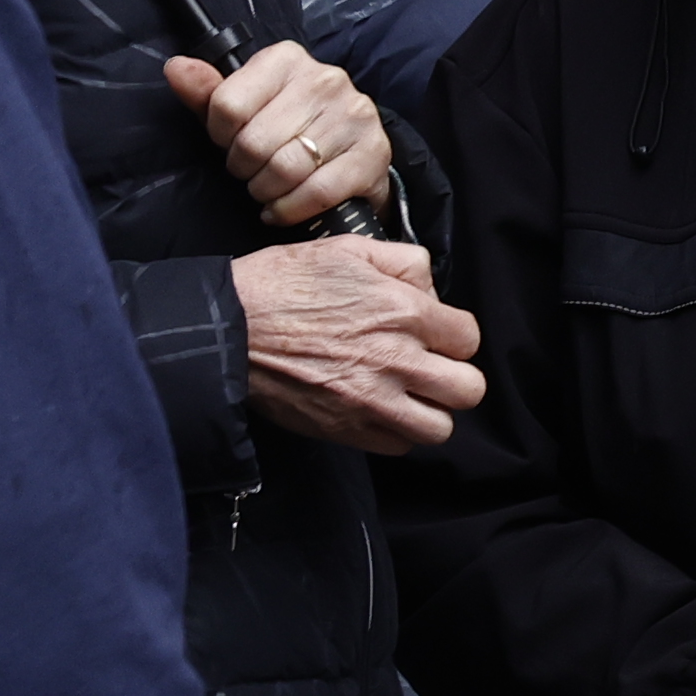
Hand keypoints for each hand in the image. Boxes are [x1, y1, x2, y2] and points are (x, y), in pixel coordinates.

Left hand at [168, 41, 391, 231]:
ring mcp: (355, 114)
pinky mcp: (374, 151)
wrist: (350, 152)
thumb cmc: (285, 129)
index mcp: (287, 59)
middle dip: (243, 169)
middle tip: (251, 171)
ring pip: (284, 170)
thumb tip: (176, 67)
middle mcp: (326, 78)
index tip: (231, 142)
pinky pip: (316, 192)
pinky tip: (283, 207)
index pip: (227, 105)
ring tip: (267, 188)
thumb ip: (207, 92)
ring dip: (265, 191)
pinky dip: (290, 209)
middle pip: (253, 143)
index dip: (220, 136)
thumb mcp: (243, 107)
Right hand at [231, 236, 483, 452]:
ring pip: (439, 428)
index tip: (434, 334)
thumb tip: (429, 289)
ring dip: (430, 412)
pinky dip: (394, 432)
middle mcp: (396, 361)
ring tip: (408, 395)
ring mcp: (371, 402)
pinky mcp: (343, 430)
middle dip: (454, 378)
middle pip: (469, 391)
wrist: (227, 329)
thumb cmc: (282, 285)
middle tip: (430, 369)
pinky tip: (377, 410)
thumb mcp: (349, 249)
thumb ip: (404, 262)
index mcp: (404, 313)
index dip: (454, 335)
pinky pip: (396, 446)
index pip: (469, 338)